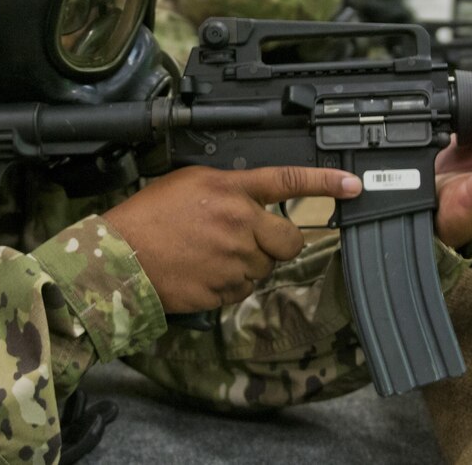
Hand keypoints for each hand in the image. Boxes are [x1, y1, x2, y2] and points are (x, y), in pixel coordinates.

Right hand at [104, 166, 361, 312]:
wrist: (118, 257)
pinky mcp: (224, 290)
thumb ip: (229, 186)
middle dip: (278, 242)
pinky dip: (230, 285)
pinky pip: (243, 290)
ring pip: (265, 267)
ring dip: (249, 264)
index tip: (353, 185)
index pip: (288, 181)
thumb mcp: (188, 181)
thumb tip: (252, 198)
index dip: (325, 182)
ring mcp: (234, 259)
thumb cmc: (146, 217)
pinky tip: (204, 273)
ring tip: (211, 255)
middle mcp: (239, 223)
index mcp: (230, 190)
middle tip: (252, 240)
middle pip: (288, 239)